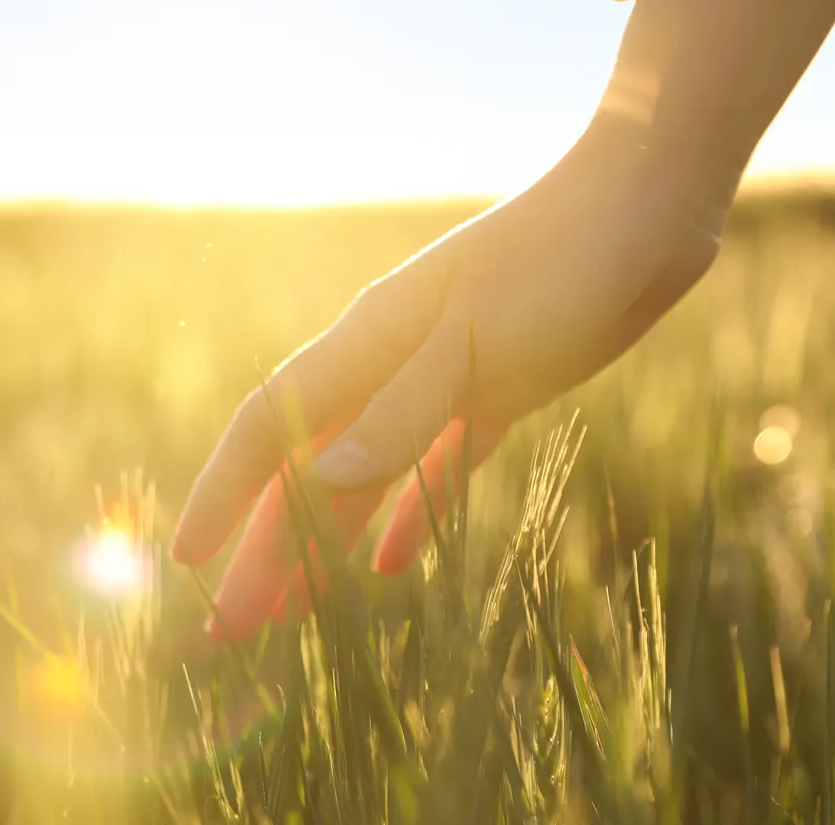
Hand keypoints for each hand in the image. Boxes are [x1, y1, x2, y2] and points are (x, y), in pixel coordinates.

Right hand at [171, 138, 729, 640]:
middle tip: (231, 630)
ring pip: (362, 478)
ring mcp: (442, 376)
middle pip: (308, 470)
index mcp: (369, 341)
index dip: (223, 495)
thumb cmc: (564, 262)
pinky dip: (404, 516)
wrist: (648, 203)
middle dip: (264, 549)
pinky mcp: (499, 389)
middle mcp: (390, 362)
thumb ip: (403, 412)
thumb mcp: (481, 342)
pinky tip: (385, 565)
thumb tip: (323, 480)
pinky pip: (434, 468)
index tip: (187, 561)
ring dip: (323, 544)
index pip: (271, 429)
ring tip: (289, 613)